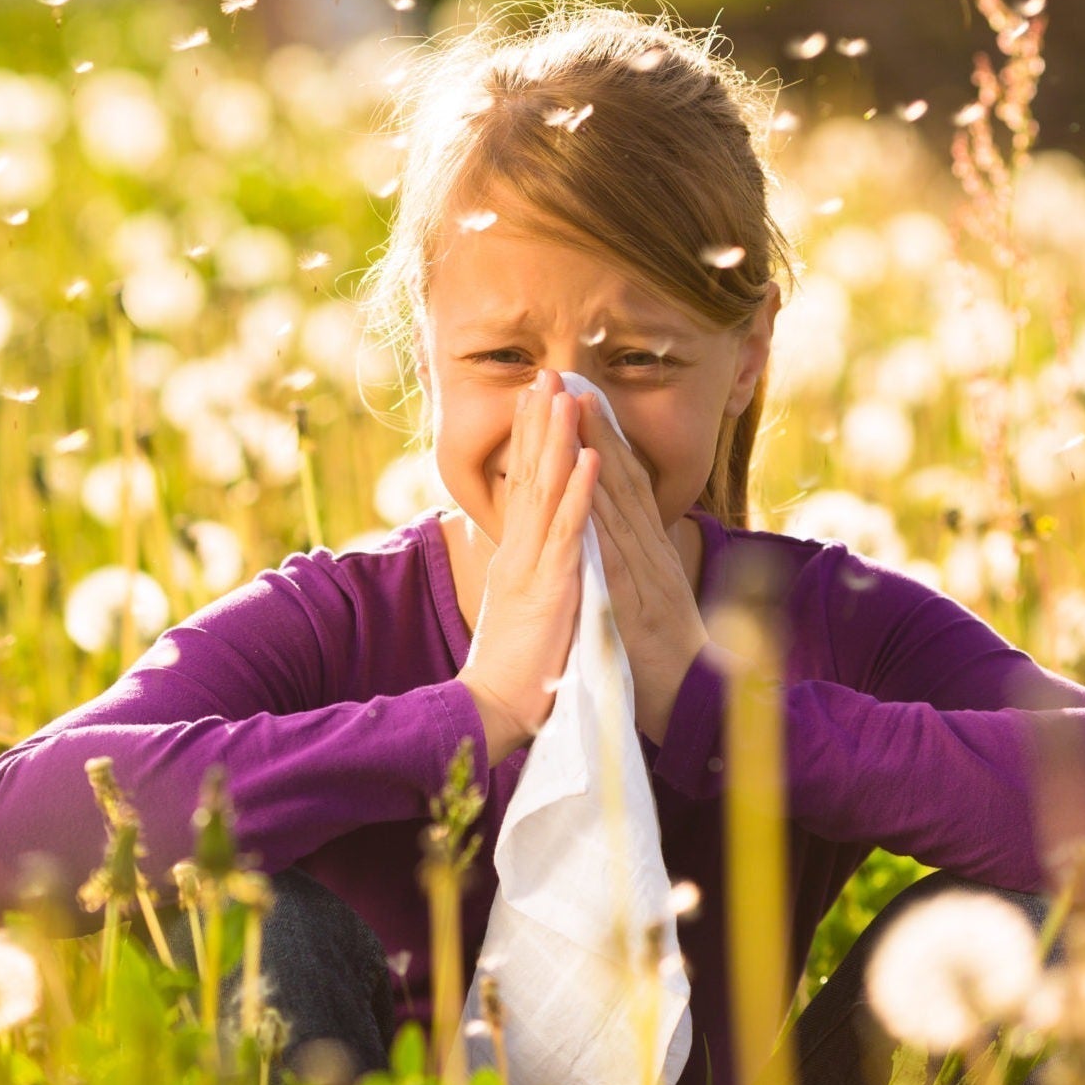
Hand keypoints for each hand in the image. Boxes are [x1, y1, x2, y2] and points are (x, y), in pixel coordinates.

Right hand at [457, 369, 601, 765]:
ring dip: (557, 440)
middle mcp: (518, 551)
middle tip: (545, 374)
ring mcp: (532, 565)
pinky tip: (589, 458)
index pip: (522, 486)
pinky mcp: (551, 586)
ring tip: (565, 395)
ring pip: (546, 490)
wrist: (494, 709)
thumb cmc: (514, 670)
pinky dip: (580, 492)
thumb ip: (527, 575)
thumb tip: (530, 553)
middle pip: (528, 474)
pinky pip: (569, 531)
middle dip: (538, 422)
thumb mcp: (521, 609)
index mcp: (514, 555)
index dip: (530, 440)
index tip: (536, 399)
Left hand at [572, 391, 710, 743]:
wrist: (694, 706)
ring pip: (617, 503)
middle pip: (620, 478)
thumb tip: (617, 534)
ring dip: (596, 452)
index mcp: (647, 550)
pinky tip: (586, 485)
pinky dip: (601, 517)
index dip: (601, 438)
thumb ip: (633, 562)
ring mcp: (644, 573)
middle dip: (595, 426)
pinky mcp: (633, 603)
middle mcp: (649, 551)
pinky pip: (614, 553)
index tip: (578, 395)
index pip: (623, 483)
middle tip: (570, 378)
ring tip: (574, 407)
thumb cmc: (663, 656)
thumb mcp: (647, 598)